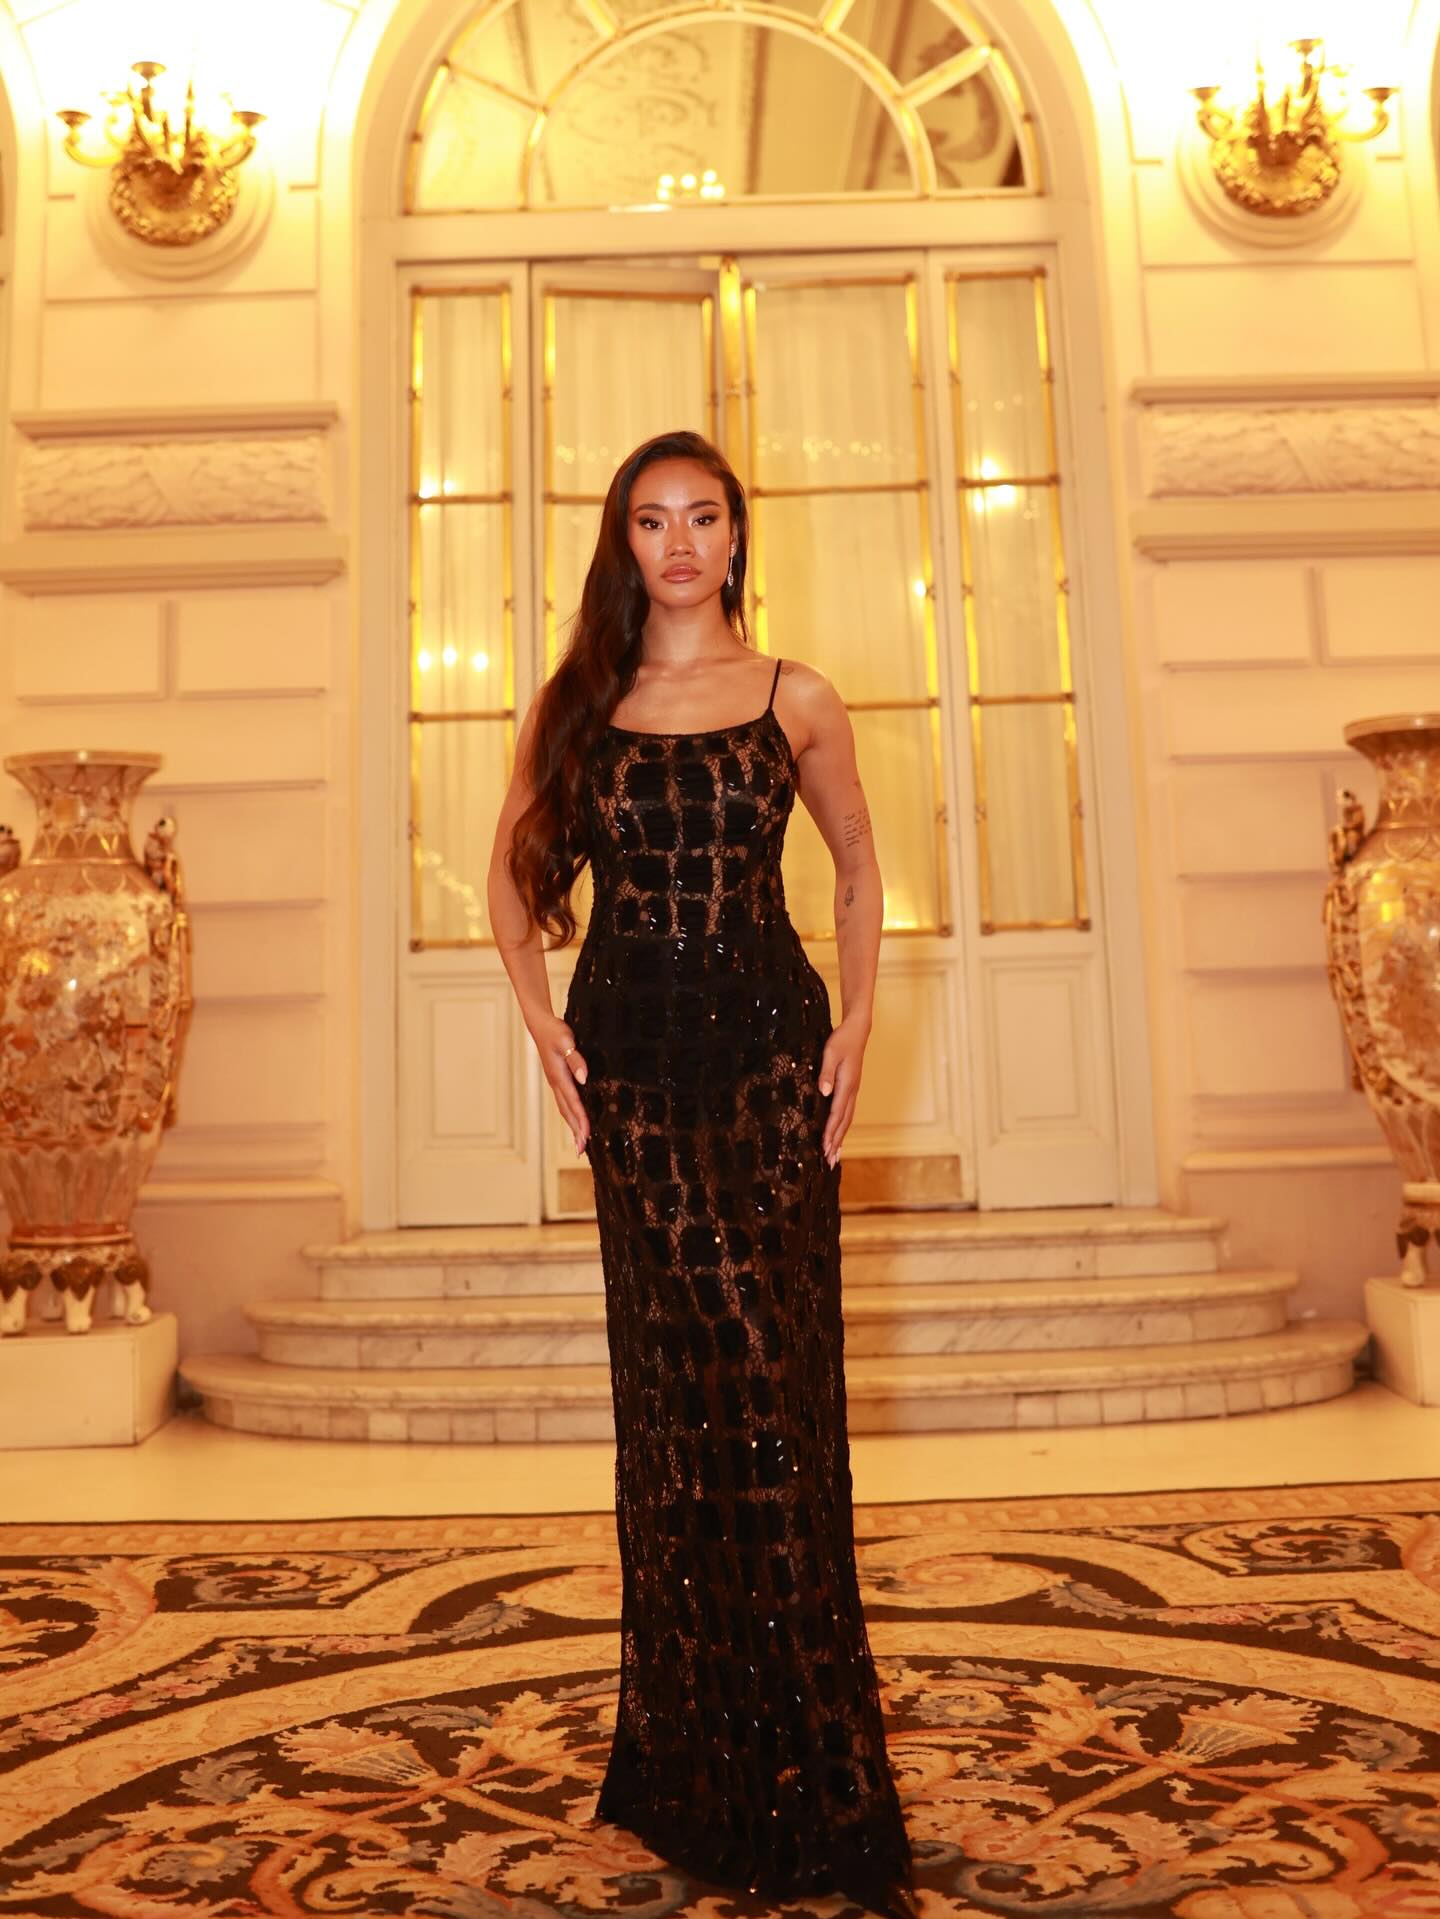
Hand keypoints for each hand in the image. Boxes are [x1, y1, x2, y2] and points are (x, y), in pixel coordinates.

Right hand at [532, 1014, 589, 1154]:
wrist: (540, 1025)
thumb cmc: (554, 1031)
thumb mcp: (566, 1040)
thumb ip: (575, 1059)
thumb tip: (584, 1078)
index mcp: (559, 1076)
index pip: (573, 1102)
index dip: (580, 1120)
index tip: (586, 1136)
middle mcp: (556, 1083)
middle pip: (566, 1112)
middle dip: (575, 1131)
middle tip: (582, 1150)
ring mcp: (555, 1082)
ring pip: (564, 1109)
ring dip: (572, 1126)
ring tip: (580, 1143)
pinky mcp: (557, 1080)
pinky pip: (564, 1102)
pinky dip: (570, 1115)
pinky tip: (576, 1120)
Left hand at [818, 1013, 869, 1167]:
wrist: (857, 1031)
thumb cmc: (842, 1040)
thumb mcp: (831, 1053)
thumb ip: (826, 1072)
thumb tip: (824, 1092)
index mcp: (846, 1085)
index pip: (837, 1114)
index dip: (830, 1132)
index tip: (825, 1148)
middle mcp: (852, 1092)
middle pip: (844, 1122)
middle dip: (836, 1142)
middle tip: (830, 1162)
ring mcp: (853, 1091)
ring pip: (847, 1119)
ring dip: (841, 1138)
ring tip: (835, 1156)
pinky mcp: (851, 1089)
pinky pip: (847, 1113)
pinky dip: (843, 1127)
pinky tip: (839, 1134)